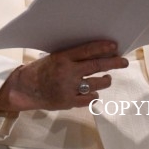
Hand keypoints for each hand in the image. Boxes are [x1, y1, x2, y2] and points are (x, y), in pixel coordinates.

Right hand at [0, 40, 127, 111]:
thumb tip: (96, 53)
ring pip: (96, 84)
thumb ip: (73, 56)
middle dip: (113, 63)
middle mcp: (67, 71)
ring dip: (105, 80)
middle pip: (96, 66)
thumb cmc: (41, 70)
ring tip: (108, 78)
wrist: (25, 88)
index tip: (114, 46)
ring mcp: (68, 87)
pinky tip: (95, 92)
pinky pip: (88, 99)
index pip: (88, 50)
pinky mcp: (68, 101)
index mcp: (63, 57)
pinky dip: (94, 95)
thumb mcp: (55, 57)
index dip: (103, 48)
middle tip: (124, 61)